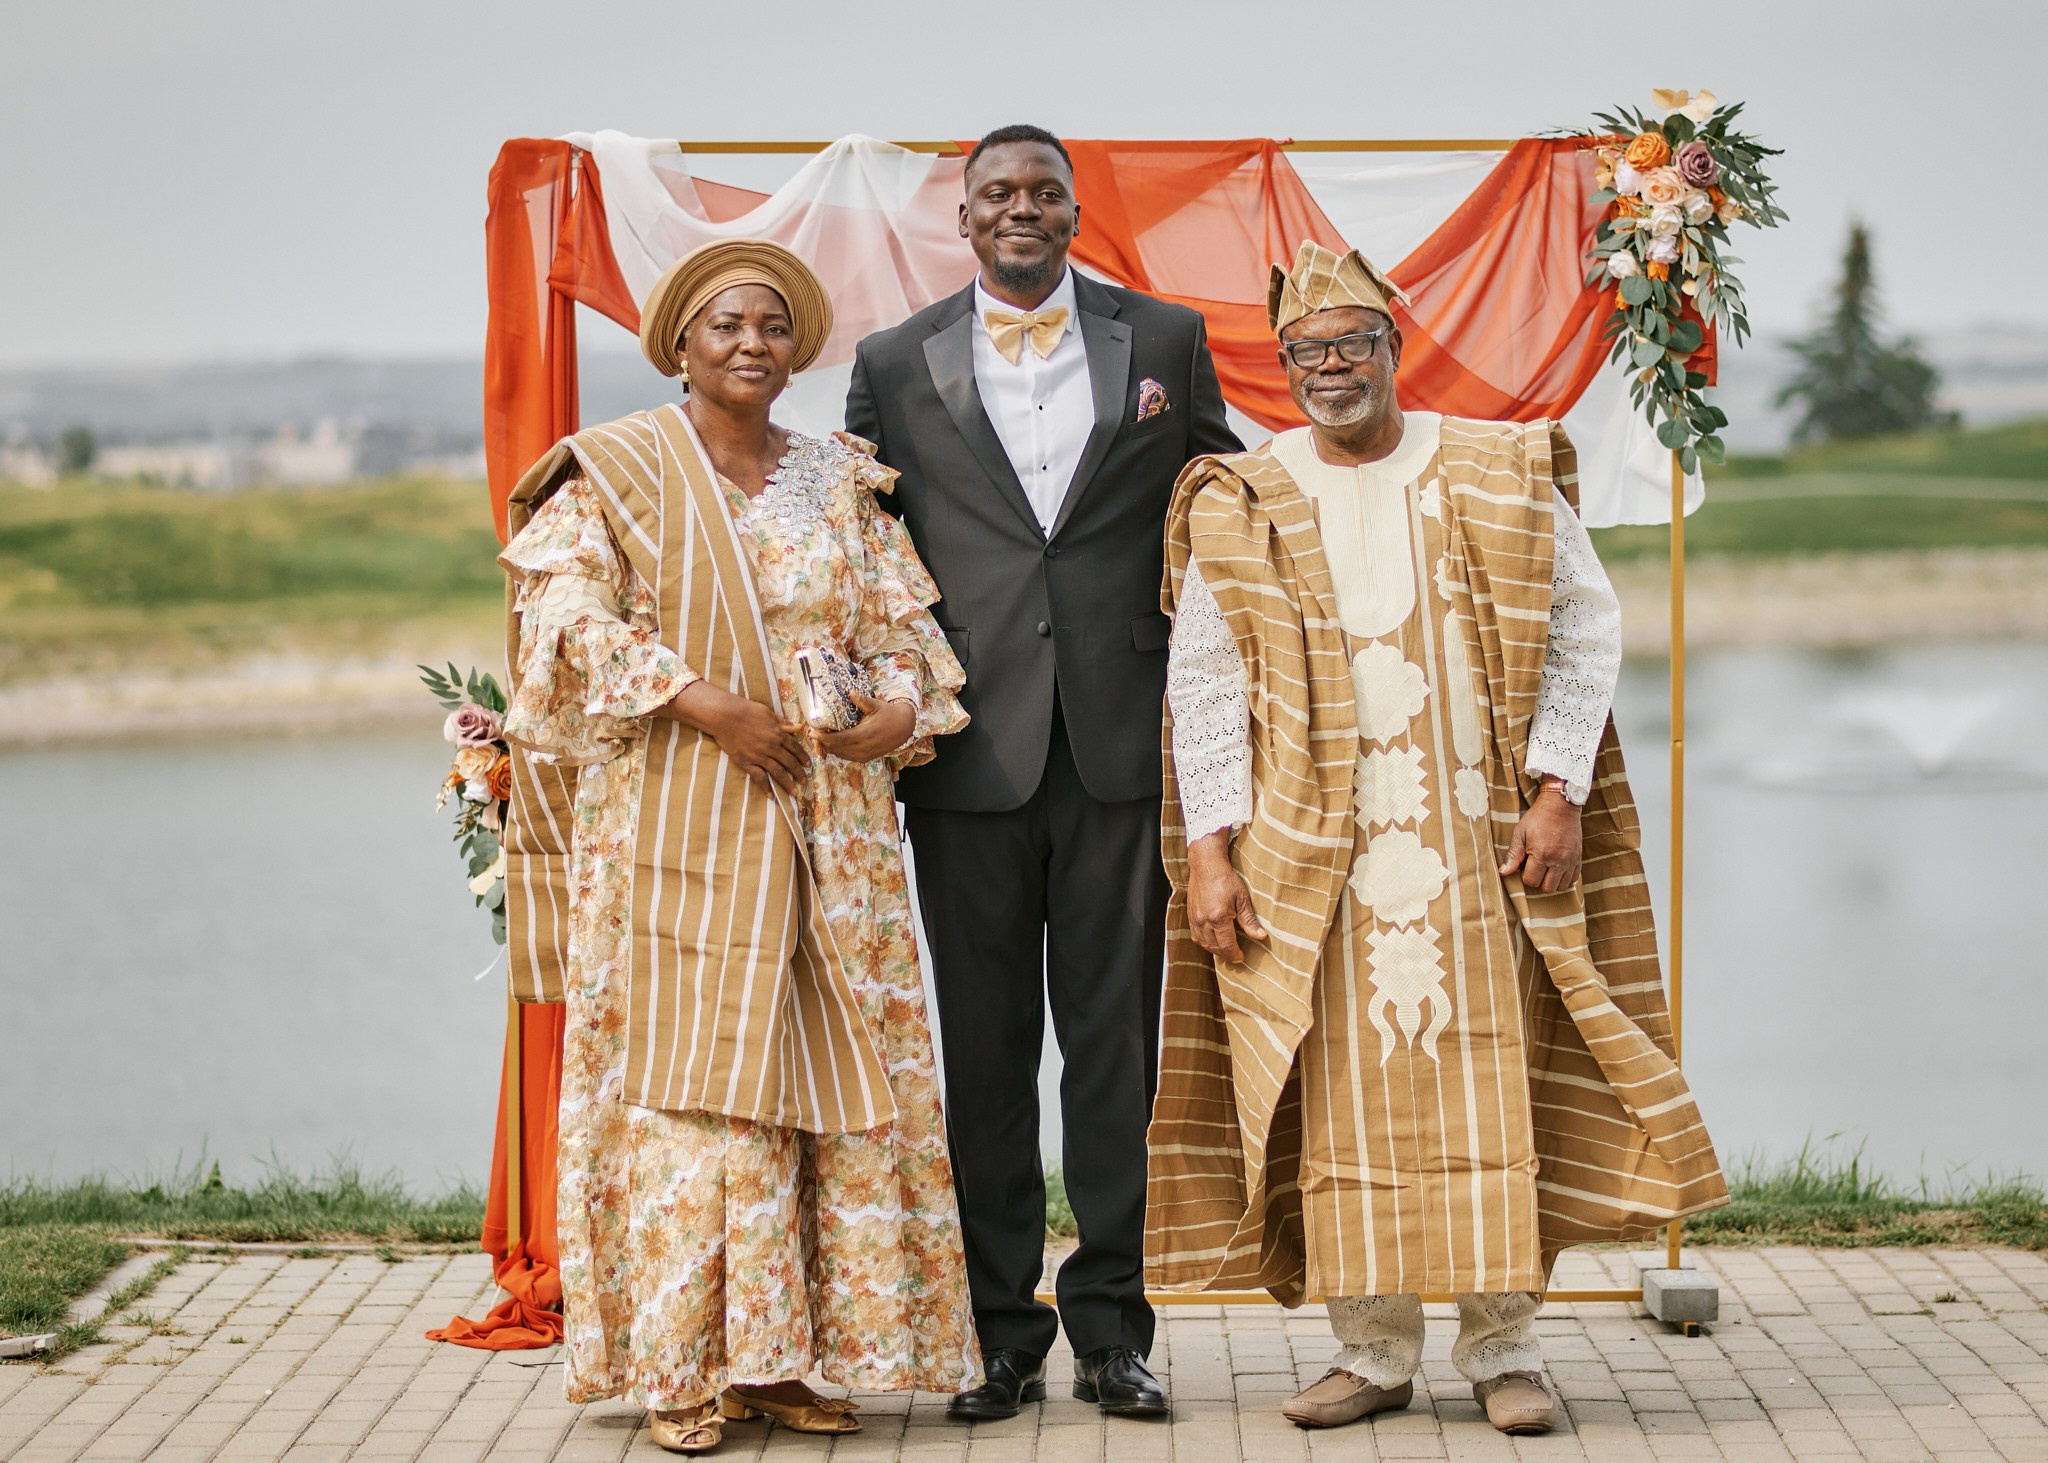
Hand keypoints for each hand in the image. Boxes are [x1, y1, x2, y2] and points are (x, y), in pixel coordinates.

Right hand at [659, 681, 808, 791]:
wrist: (724, 715)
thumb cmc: (746, 710)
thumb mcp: (768, 713)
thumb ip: (783, 723)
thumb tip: (797, 727)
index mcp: (778, 734)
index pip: (795, 748)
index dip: (803, 758)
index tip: (808, 765)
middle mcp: (772, 747)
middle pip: (790, 763)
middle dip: (799, 773)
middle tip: (805, 782)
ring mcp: (759, 756)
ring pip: (778, 772)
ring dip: (788, 784)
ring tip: (795, 793)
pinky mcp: (746, 762)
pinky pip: (759, 777)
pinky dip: (766, 787)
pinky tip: (771, 796)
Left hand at [813, 692, 916, 763]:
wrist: (903, 729)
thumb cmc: (888, 714)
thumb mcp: (876, 705)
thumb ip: (862, 700)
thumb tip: (850, 692)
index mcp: (865, 734)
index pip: (839, 740)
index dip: (824, 738)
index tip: (812, 732)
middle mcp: (863, 748)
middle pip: (836, 748)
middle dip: (822, 741)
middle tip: (812, 731)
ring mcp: (864, 755)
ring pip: (839, 754)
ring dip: (828, 746)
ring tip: (820, 736)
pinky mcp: (864, 758)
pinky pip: (845, 756)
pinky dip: (837, 749)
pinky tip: (831, 741)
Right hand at [1185, 829, 1266, 961]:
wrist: (1206, 865)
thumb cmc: (1224, 879)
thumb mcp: (1242, 898)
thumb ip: (1250, 920)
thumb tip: (1260, 936)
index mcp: (1218, 918)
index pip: (1227, 945)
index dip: (1235, 954)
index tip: (1241, 957)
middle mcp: (1204, 921)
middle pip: (1215, 948)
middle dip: (1226, 954)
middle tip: (1236, 955)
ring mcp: (1195, 919)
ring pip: (1204, 944)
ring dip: (1215, 950)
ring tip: (1226, 949)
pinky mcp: (1190, 916)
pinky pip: (1196, 936)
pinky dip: (1205, 942)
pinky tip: (1213, 940)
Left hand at [1498, 783, 1582, 892]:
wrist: (1561, 806)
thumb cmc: (1537, 818)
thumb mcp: (1520, 833)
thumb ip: (1513, 855)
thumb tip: (1503, 873)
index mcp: (1541, 854)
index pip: (1532, 881)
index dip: (1525, 876)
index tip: (1525, 865)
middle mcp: (1558, 860)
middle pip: (1547, 888)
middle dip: (1538, 882)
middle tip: (1534, 868)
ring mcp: (1570, 860)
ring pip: (1561, 887)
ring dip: (1551, 882)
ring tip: (1546, 869)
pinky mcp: (1578, 858)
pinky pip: (1574, 879)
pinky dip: (1564, 878)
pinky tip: (1557, 869)